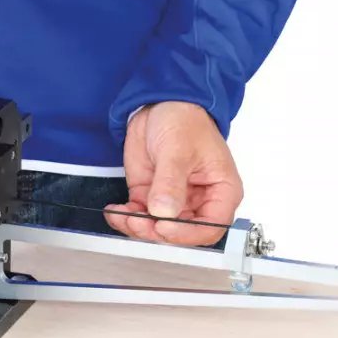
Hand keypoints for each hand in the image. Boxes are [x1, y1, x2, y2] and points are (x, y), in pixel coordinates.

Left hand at [105, 101, 242, 245]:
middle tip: (138, 221)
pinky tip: (116, 212)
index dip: (187, 233)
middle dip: (157, 231)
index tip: (164, 226)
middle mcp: (199, 201)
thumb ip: (171, 183)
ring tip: (124, 216)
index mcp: (221, 191)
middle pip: (181, 232)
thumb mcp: (178, 150)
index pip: (210, 227)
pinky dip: (125, 218)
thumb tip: (165, 211)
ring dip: (139, 227)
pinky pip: (139, 216)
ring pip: (157, 228)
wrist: (159, 104)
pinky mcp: (150, 196)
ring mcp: (173, 200)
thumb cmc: (184, 120)